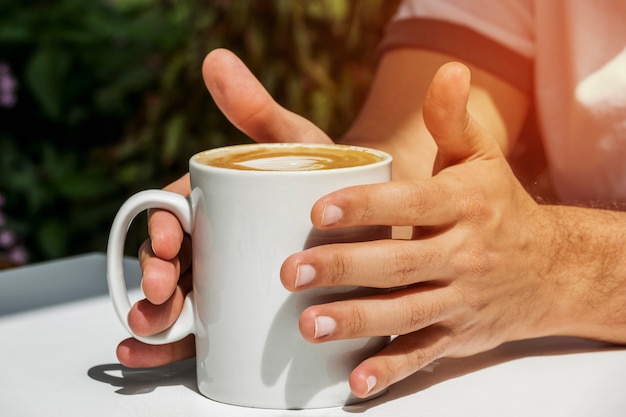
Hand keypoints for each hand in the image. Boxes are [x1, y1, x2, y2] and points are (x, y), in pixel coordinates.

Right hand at [117, 48, 331, 366]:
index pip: (177, 214)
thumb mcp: (294, 143)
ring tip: (148, 328)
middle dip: (155, 280)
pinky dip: (170, 344)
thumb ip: (258, 111)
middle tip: (160, 292)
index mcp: (218, 204)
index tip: (166, 242)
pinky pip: (200, 333)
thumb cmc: (324, 178)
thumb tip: (215, 59)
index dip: (160, 228)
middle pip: (172, 263)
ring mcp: (227, 279)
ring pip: (180, 301)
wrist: (371, 219)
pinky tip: (148, 351)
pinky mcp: (240, 312)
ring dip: (153, 317)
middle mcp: (216, 242)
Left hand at [280, 62, 558, 396]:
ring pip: (405, 312)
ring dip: (357, 321)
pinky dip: (390, 370)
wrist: (552, 267)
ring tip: (309, 324)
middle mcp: (463, 254)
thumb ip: (455, 120)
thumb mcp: (482, 157)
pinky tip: (355, 381)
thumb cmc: (499, 205)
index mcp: (463, 205)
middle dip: (345, 269)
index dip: (367, 207)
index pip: (412, 203)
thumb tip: (447, 71)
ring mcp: (460, 299)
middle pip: (399, 263)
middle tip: (292, 272)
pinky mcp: (457, 335)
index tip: (319, 210)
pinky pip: (422, 354)